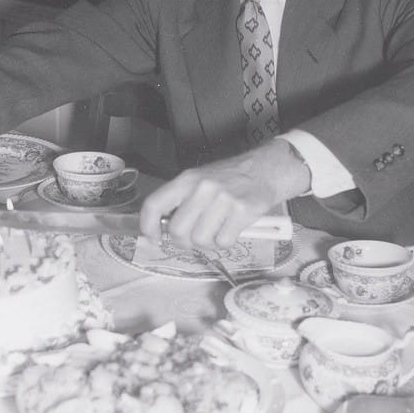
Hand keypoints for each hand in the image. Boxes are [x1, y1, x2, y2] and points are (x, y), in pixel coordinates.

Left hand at [139, 139, 309, 249]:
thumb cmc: (230, 178)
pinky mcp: (242, 211)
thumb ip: (181, 201)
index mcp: (186, 179)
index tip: (153, 237)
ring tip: (217, 230)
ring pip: (200, 240)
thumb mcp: (200, 180)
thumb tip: (162, 228)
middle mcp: (202, 188)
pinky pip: (223, 242)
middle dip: (184, 241)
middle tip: (195, 237)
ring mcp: (223, 199)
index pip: (154, 204)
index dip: (148, 226)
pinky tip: (231, 229)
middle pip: (177, 231)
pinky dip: (226, 241)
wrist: (266, 170)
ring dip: (208, 243)